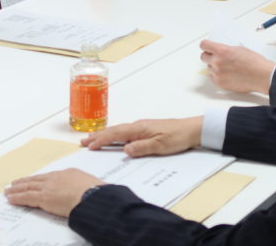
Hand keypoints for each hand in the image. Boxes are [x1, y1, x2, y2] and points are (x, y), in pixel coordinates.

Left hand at [5, 169, 102, 217]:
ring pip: (28, 187)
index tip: (33, 180)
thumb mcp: (90, 184)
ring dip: (16, 189)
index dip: (38, 179)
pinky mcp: (44, 198)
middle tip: (14, 183)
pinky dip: (17, 198)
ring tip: (8, 190)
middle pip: (35, 180)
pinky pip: (27, 197)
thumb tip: (87, 191)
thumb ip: (83, 187)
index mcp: (67, 173)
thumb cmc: (95, 192)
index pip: (48, 177)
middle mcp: (55, 178)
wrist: (92, 195)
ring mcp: (49, 187)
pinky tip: (10, 199)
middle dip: (24, 182)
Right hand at [80, 116, 201, 157]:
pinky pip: (125, 132)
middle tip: (83, 141)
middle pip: (114, 131)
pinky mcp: (146, 130)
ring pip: (118, 131)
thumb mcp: (161, 146)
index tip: (89, 145)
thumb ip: (142, 148)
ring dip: (105, 135)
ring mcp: (142, 127)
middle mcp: (138, 126)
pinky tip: (114, 139)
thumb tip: (125, 150)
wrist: (192, 129)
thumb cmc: (178, 137)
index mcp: (139, 129)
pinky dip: (115, 135)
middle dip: (98, 136)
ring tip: (92, 138)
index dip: (101, 140)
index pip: (116, 134)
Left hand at [199, 39, 275, 93]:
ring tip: (227, 67)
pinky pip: (212, 77)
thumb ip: (226, 49)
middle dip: (209, 56)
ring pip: (209, 68)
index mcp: (222, 51)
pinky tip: (226, 74)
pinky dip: (217, 76)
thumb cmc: (254, 62)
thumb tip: (219, 51)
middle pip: (203, 57)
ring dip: (215, 66)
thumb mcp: (239, 49)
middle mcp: (217, 62)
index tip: (208, 47)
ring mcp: (218, 74)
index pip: (204, 45)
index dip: (206, 45)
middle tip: (217, 57)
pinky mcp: (220, 83)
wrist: (262, 76)